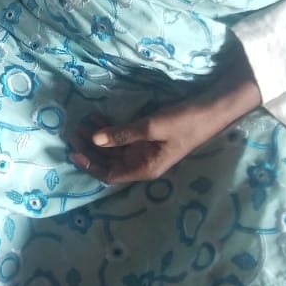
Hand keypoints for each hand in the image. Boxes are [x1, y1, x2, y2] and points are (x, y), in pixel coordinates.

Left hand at [68, 37, 262, 183]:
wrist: (211, 109)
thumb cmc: (185, 121)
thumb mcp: (152, 127)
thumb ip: (123, 134)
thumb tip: (95, 140)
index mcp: (145, 169)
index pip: (110, 176)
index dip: (90, 166)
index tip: (74, 151)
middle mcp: (143, 162)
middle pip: (109, 162)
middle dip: (90, 149)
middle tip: (73, 131)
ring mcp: (145, 150)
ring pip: (114, 148)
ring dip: (97, 137)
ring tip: (81, 122)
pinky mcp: (148, 137)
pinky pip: (123, 137)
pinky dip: (109, 128)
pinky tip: (98, 116)